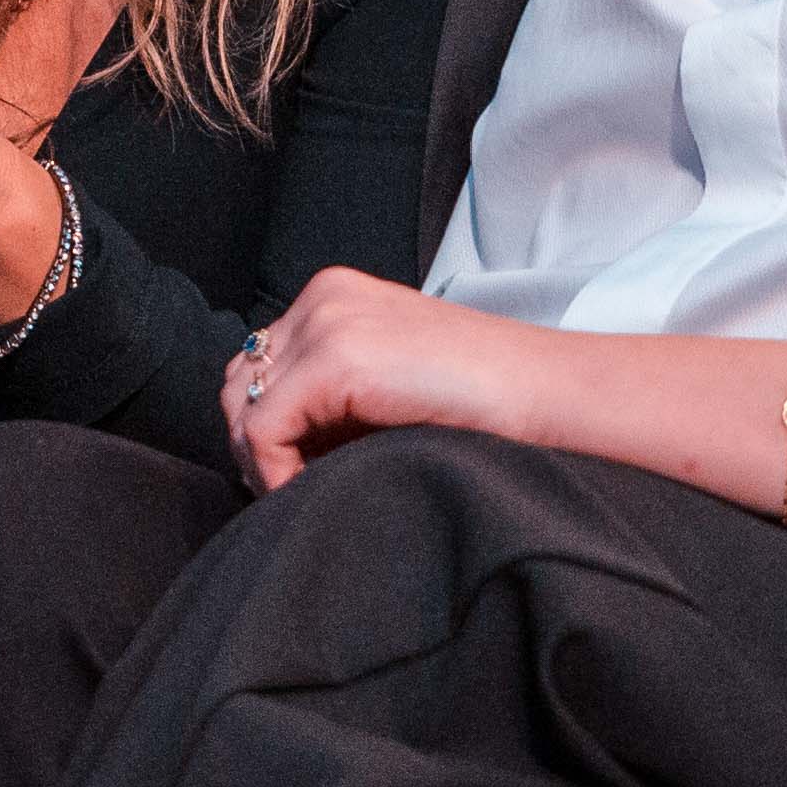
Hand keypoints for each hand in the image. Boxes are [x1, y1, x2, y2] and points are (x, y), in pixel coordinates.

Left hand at [229, 271, 560, 492]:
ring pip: (243, 406)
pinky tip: (312, 491)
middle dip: (256, 443)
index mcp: (335, 294)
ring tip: (304, 490)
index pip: (259, 365)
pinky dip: (276, 473)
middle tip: (293, 487)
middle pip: (240, 382)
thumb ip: (332, 394)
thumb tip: (270, 446)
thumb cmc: (481, 401)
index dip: (266, 427)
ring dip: (263, 459)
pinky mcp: (338, 358)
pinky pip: (264, 430)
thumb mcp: (389, 381)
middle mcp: (324, 296)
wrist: (546, 393)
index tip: (298, 471)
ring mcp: (329, 321)